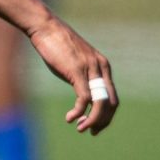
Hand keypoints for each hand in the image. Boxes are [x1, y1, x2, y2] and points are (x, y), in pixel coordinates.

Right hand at [26, 17, 118, 134]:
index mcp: (103, 66)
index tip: (95, 126)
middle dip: (103, 121)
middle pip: (111, 103)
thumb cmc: (57, 45)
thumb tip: (81, 96)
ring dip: (93, 120)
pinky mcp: (77, 71)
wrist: (46, 28)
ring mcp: (90, 69)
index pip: (113, 98)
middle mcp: (101, 68)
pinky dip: (78, 112)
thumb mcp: (75, 63)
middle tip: (91, 132)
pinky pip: (84, 98)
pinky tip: (70, 118)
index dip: (107, 116)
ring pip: (100, 103)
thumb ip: (82, 77)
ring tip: (81, 128)